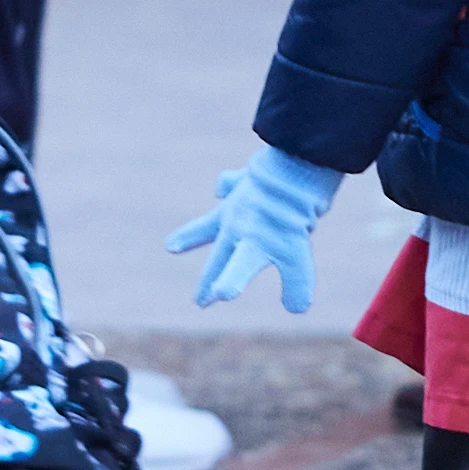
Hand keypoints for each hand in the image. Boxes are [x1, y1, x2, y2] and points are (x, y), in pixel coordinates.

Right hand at [164, 145, 344, 312]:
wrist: (294, 161)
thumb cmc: (291, 213)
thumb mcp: (297, 254)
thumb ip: (296, 283)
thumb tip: (296, 308)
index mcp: (246, 243)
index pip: (235, 271)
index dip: (227, 284)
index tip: (217, 297)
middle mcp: (236, 224)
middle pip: (219, 257)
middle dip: (209, 280)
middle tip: (199, 301)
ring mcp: (238, 201)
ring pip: (210, 222)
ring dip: (192, 236)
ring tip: (170, 246)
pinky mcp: (246, 179)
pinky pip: (230, 184)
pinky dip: (225, 187)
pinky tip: (220, 190)